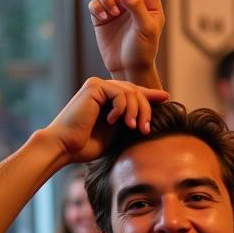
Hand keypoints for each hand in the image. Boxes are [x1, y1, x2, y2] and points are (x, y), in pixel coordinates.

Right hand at [43, 78, 167, 167]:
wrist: (67, 147)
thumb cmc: (88, 145)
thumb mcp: (118, 132)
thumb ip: (131, 120)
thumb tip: (149, 116)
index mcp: (108, 99)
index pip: (134, 93)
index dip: (151, 95)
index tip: (166, 97)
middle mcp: (103, 89)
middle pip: (136, 91)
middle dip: (146, 110)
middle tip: (145, 129)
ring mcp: (97, 86)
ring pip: (131, 91)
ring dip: (136, 111)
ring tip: (133, 128)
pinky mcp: (93, 87)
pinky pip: (119, 93)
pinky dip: (122, 108)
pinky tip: (113, 121)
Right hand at [88, 0, 164, 85]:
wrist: (127, 66)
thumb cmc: (143, 49)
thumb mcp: (147, 30)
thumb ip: (137, 8)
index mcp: (149, 3)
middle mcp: (132, 0)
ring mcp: (115, 5)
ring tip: (112, 10)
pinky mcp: (101, 13)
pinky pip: (95, 2)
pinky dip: (98, 7)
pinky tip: (105, 18)